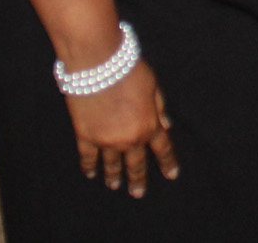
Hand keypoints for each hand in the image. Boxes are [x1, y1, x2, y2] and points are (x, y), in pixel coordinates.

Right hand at [68, 62, 177, 196]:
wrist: (99, 63)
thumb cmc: (129, 69)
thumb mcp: (153, 85)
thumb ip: (160, 108)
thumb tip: (167, 125)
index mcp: (150, 125)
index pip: (162, 149)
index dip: (168, 163)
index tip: (171, 175)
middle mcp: (130, 138)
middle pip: (136, 164)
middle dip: (138, 179)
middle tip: (138, 193)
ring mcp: (106, 140)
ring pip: (112, 164)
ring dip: (114, 176)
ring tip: (114, 185)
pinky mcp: (85, 136)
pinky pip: (88, 157)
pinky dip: (89, 166)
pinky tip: (91, 173)